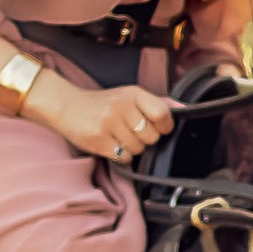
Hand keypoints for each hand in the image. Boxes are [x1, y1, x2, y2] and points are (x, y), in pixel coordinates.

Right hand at [40, 76, 174, 164]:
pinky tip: (112, 145)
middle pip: (151, 137)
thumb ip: (156, 103)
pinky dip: (120, 156)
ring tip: (119, 138)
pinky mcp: (99, 141)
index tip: (158, 127)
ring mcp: (109, 124)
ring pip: (138, 149)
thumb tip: (185, 108)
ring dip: (131, 149)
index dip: (165, 126)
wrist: (67, 106)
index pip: (162, 113)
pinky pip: (123, 158)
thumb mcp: (129, 96)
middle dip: (144, 139)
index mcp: (133, 94)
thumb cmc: (103, 103)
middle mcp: (122, 107)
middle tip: (131, 132)